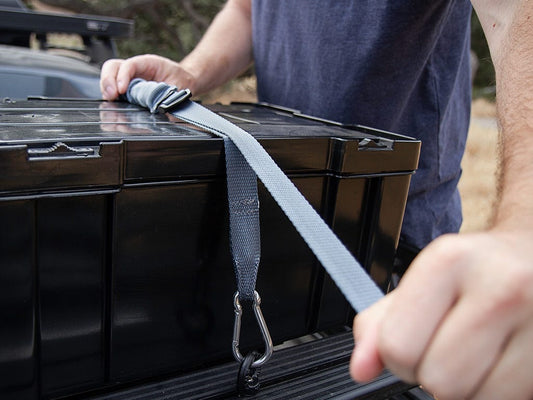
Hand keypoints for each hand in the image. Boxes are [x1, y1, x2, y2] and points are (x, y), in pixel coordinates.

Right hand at [100, 54, 195, 99]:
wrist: (184, 81)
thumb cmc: (181, 81)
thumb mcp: (179, 88)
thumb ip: (170, 98)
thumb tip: (163, 110)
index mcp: (148, 63)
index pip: (130, 65)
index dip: (123, 76)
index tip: (121, 90)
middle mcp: (136, 69)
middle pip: (112, 67)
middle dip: (108, 81)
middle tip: (111, 96)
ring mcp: (129, 78)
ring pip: (109, 77)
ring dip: (107, 88)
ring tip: (111, 101)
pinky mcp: (128, 89)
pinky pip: (113, 90)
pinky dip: (111, 96)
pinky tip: (115, 104)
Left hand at [350, 231, 532, 398]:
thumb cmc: (476, 273)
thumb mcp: (424, 282)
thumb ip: (381, 324)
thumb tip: (361, 368)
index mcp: (449, 261)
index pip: (398, 346)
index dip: (398, 357)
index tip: (413, 344)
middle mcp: (500, 287)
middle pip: (438, 381)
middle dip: (435, 374)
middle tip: (451, 347)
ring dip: (469, 388)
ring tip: (481, 352)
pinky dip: (499, 392)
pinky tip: (505, 360)